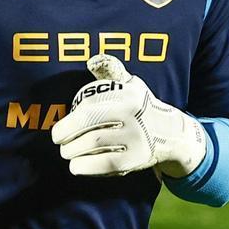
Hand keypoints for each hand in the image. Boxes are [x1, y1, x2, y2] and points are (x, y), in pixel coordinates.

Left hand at [51, 55, 206, 178]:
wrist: (170, 134)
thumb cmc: (140, 108)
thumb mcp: (130, 85)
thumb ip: (110, 72)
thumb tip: (92, 61)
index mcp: (128, 95)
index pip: (90, 105)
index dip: (70, 120)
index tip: (58, 131)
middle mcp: (133, 116)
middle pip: (89, 127)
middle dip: (67, 137)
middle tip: (60, 142)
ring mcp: (135, 139)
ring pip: (93, 145)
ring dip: (73, 152)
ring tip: (68, 153)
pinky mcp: (135, 159)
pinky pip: (103, 164)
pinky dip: (85, 167)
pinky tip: (77, 166)